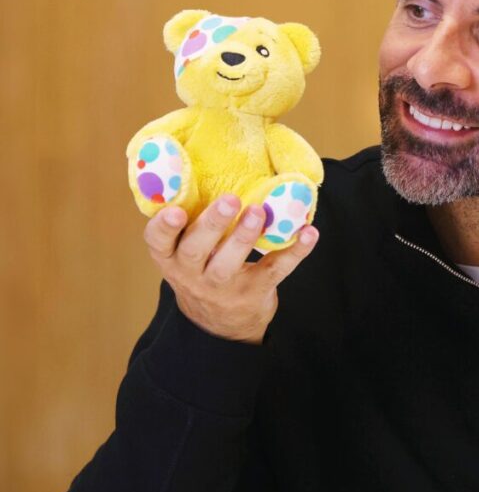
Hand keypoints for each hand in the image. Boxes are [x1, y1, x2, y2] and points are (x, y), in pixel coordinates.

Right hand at [143, 194, 318, 343]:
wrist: (221, 324)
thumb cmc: (203, 270)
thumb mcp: (186, 252)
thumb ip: (194, 223)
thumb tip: (215, 167)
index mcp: (171, 257)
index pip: (157, 243)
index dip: (163, 227)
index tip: (175, 211)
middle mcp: (191, 274)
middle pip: (194, 250)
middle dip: (211, 224)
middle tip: (230, 200)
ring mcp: (222, 287)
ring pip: (228, 264)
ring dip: (244, 236)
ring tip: (259, 211)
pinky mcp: (254, 292)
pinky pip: (274, 269)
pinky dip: (294, 250)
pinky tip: (309, 233)